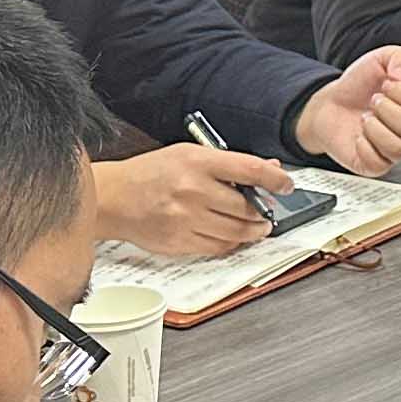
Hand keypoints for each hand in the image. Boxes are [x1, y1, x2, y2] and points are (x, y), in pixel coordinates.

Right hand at [91, 142, 287, 257]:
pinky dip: (231, 242)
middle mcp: (192, 190)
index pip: (250, 170)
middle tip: (268, 209)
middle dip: (265, 210)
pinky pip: (218, 247)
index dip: (275, 179)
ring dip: (254, 230)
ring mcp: (185, 219)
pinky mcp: (179, 242)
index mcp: (197, 162)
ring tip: (258, 225)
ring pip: (237, 232)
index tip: (286, 184)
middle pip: (247, 207)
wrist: (114, 197)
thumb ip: (229, 163)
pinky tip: (232, 235)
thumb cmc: (151, 173)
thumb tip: (268, 171)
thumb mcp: (189, 154)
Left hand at [291, 47, 400, 175]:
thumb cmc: (359, 86)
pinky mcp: (376, 164)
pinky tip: (360, 134)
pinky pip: (378, 162)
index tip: (386, 85)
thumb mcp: (381, 60)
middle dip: (386, 110)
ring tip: (366, 117)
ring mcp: (395, 150)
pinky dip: (364, 145)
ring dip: (375, 128)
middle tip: (373, 101)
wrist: (332, 104)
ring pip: (398, 148)